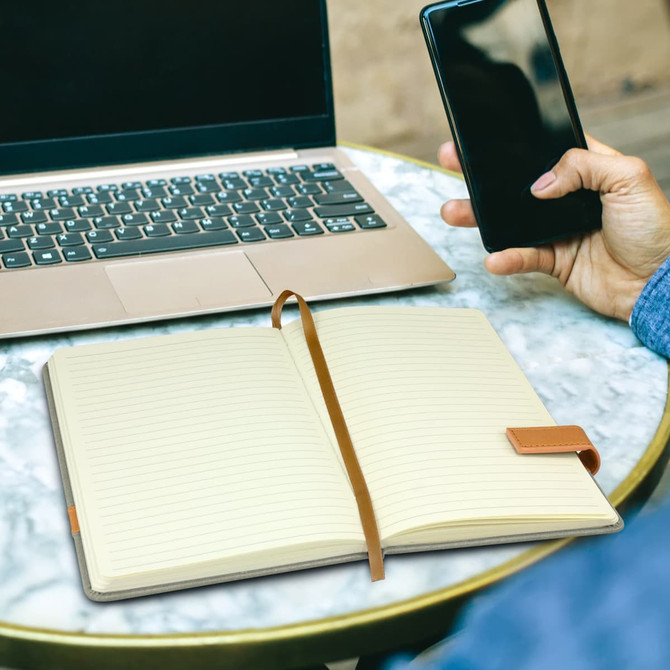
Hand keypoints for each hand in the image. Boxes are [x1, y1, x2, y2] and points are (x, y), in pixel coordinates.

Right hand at [438, 136, 669, 320]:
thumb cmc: (656, 231)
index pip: (546, 151)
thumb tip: (540, 183)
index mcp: (589, 171)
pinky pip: (522, 256)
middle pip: (518, 184)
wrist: (657, 284)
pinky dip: (507, 257)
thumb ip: (584, 166)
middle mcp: (569, 199)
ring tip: (454, 212)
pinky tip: (495, 257)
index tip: (487, 138)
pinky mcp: (553, 259)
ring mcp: (558, 229)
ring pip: (510, 220)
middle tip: (454, 162)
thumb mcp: (630, 179)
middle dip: (484, 175)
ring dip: (480, 217)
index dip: (516, 144)